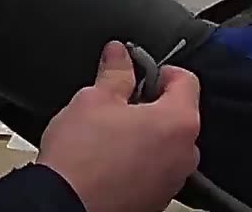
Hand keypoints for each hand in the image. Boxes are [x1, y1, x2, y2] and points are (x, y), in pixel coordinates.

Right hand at [36, 41, 200, 211]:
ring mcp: (172, 181)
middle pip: (178, 115)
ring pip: (166, 145)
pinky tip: (110, 160)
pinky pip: (155, 170)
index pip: (186, 80)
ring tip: (111, 134)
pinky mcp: (156, 200)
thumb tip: (119, 55)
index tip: (140, 70)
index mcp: (177, 122)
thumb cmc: (81, 157)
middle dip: (151, 105)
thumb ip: (115, 73)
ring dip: (146, 135)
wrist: (64, 205)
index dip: (161, 70)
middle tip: (120, 102)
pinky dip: (140, 161)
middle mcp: (184, 154)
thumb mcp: (94, 100)